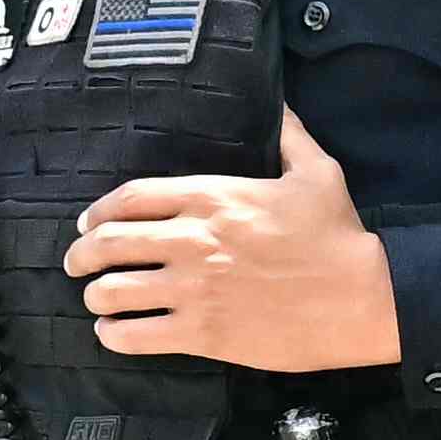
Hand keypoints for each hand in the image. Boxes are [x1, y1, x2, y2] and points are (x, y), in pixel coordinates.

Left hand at [65, 110, 399, 377]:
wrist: (363, 297)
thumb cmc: (340, 236)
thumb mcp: (317, 172)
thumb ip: (289, 135)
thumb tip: (281, 103)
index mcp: (213, 198)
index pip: (131, 198)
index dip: (98, 211)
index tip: (86, 223)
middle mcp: (193, 241)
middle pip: (110, 244)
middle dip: (83, 256)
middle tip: (77, 264)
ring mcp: (195, 289)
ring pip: (114, 292)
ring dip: (97, 297)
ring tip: (97, 301)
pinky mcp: (205, 332)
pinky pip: (137, 335)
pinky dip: (116, 335)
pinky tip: (114, 333)